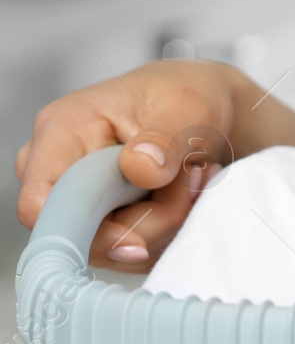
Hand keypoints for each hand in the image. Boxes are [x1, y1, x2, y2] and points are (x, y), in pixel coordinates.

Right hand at [15, 61, 250, 270]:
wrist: (206, 106)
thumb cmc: (187, 95)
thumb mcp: (187, 106)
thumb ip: (164, 139)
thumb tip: (137, 169)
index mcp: (61, 130)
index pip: (39, 204)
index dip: (82, 231)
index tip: (139, 240)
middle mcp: (56, 169)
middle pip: (82, 234)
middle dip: (149, 219)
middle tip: (192, 178)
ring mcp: (76, 198)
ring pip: (112, 247)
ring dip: (165, 221)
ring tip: (193, 176)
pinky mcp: (100, 220)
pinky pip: (130, 249)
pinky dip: (167, 228)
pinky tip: (186, 191)